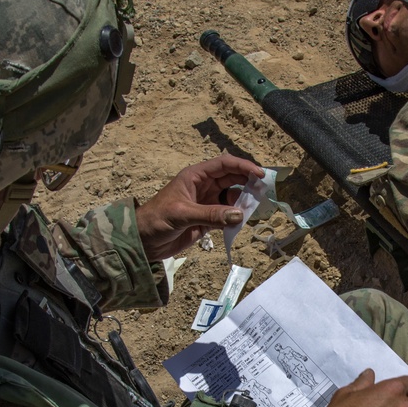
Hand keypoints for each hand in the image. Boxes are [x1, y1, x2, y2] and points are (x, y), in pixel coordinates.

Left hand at [135, 154, 265, 260]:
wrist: (143, 241)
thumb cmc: (156, 220)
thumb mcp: (182, 214)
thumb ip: (211, 214)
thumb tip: (239, 214)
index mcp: (195, 176)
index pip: (224, 165)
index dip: (243, 167)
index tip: (259, 174)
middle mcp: (203, 187)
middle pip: (232, 179)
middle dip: (248, 183)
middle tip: (264, 192)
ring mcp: (207, 203)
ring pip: (232, 198)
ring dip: (243, 203)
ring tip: (254, 209)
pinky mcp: (207, 220)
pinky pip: (227, 216)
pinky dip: (236, 219)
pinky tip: (241, 222)